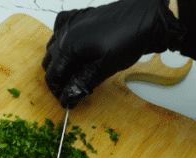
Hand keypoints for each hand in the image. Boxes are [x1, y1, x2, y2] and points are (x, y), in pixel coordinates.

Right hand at [42, 0, 184, 107]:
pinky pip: (61, 31)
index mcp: (68, 45)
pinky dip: (63, 43)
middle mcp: (65, 31)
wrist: (145, 17)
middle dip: (59, 78)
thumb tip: (66, 97)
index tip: (66, 102)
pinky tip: (74, 51)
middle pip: (51, 61)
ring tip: (76, 76)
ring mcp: (71, 22)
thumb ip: (83, 82)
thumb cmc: (128, 39)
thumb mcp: (105, 67)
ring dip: (61, 63)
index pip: (53, 74)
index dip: (58, 90)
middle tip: (73, 91)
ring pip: (55, 47)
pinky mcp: (79, 17)